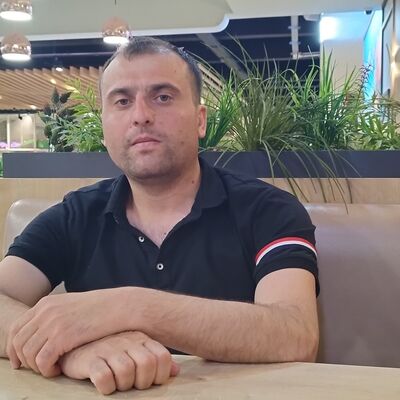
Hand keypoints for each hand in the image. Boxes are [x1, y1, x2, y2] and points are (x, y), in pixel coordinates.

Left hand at [7, 288, 132, 376]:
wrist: (120, 306)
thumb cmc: (101, 309)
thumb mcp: (72, 304)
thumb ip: (55, 314)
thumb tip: (43, 330)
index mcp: (46, 303)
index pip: (17, 328)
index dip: (14, 348)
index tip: (21, 362)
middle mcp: (45, 311)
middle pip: (18, 342)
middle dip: (25, 360)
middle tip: (39, 368)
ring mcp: (53, 323)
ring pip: (28, 354)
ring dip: (37, 367)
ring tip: (52, 368)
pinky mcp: (62, 336)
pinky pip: (42, 361)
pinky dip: (46, 371)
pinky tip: (58, 370)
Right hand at [59, 331, 178, 394]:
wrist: (75, 344)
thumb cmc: (110, 351)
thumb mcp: (135, 350)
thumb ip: (154, 358)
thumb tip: (175, 371)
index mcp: (140, 338)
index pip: (162, 357)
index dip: (161, 375)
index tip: (151, 381)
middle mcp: (126, 340)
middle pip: (147, 365)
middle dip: (143, 382)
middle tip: (133, 385)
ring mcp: (108, 348)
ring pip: (126, 371)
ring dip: (124, 385)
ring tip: (118, 384)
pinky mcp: (90, 360)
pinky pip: (103, 377)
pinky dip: (106, 387)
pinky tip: (104, 385)